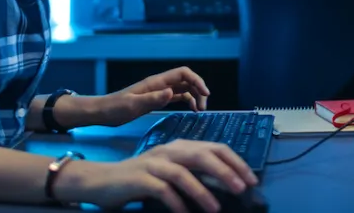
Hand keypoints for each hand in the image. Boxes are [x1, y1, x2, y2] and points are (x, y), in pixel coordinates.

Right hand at [58, 140, 258, 212]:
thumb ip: (194, 173)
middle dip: (226, 172)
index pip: (215, 147)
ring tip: (216, 209)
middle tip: (242, 188)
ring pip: (184, 174)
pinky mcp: (140, 178)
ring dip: (202, 192)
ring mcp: (154, 163)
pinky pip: (163, 190)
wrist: (103, 181)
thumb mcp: (171, 171)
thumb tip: (225, 184)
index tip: (251, 179)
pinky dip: (176, 203)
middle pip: (203, 156)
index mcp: (180, 147)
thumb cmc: (141, 179)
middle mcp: (169, 150)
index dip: (235, 162)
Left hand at [97, 66, 210, 125]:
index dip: (197, 80)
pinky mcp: (156, 99)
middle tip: (202, 108)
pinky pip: (177, 96)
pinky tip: (190, 110)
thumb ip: (153, 99)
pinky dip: (187, 101)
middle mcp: (160, 84)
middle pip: (186, 80)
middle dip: (198, 90)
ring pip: (184, 88)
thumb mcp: (133, 106)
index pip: (182, 73)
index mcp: (156, 82)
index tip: (205, 95)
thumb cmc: (115, 109)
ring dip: (194, 96)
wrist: (103, 112)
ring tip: (199, 110)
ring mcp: (159, 91)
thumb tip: (172, 93)